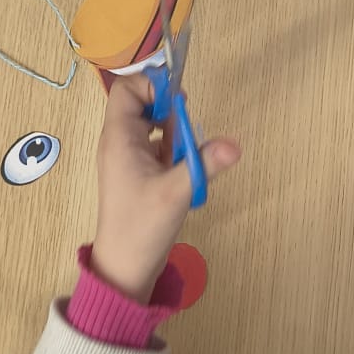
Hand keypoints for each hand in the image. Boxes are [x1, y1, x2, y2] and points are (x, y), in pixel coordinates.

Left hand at [88, 73, 241, 303]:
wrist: (124, 267)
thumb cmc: (142, 225)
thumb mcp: (177, 191)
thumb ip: (205, 162)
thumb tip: (235, 144)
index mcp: (119, 138)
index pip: (126, 89)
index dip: (152, 85)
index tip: (178, 102)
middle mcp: (119, 142)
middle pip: (139, 104)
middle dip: (167, 109)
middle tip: (187, 127)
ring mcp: (126, 158)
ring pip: (148, 125)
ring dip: (171, 131)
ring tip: (185, 153)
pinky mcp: (136, 174)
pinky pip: (153, 146)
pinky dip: (170, 149)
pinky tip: (182, 169)